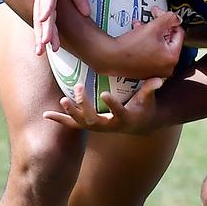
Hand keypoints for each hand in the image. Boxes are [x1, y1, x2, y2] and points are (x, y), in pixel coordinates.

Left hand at [33, 0, 89, 53]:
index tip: (52, 49)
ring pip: (43, 11)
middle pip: (42, 19)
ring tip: (44, 41)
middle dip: (42, 36)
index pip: (49, 19)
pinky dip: (47, 7)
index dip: (50, 34)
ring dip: (43, 26)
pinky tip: (46, 17)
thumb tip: (87, 13)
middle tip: (41, 51)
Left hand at [43, 78, 163, 133]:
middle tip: (79, 88)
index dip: (112, 105)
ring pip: (81, 123)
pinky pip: (73, 124)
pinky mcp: (90, 125)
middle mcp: (109, 126)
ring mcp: (98, 127)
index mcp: (124, 119)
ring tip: (63, 100)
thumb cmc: (145, 108)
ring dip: (71, 112)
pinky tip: (46, 114)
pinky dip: (60, 119)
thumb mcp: (149, 99)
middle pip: (94, 120)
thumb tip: (160, 79)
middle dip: (85, 105)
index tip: (105, 93)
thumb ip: (151, 88)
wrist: (139, 125)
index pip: (118, 113)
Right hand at [100, 6, 184, 77]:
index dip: (170, 21)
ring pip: (158, 45)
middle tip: (152, 17)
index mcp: (172, 58)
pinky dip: (146, 42)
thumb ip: (169, 19)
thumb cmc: (131, 46)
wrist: (110, 57)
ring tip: (141, 24)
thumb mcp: (154, 27)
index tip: (160, 14)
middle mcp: (166, 68)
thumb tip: (177, 18)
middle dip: (159, 26)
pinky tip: (137, 33)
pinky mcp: (145, 71)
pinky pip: (151, 53)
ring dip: (151, 32)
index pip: (178, 34)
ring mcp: (156, 71)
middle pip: (168, 40)